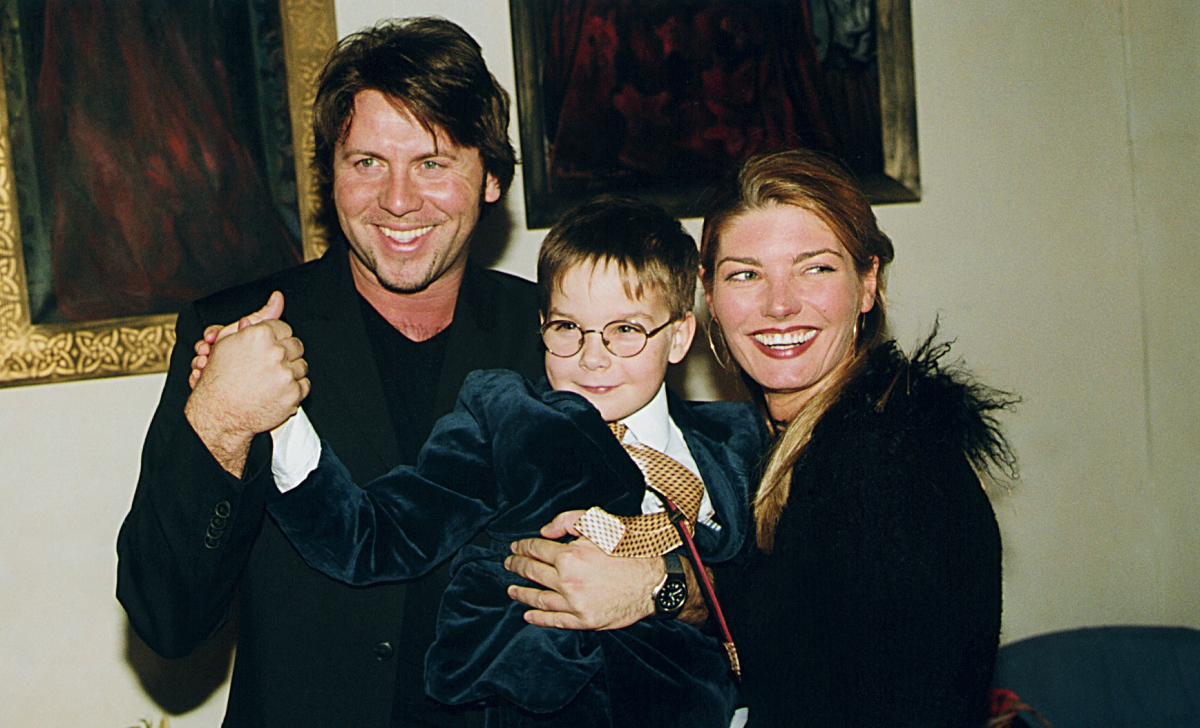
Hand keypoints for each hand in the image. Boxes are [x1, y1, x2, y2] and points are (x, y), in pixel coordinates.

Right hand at [184, 294, 308, 474]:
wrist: (218, 414)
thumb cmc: (219, 379)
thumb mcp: (230, 340)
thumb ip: (260, 317)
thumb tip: (278, 298)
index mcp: (260, 336)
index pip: (283, 328)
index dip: (274, 338)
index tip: (267, 348)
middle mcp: (275, 353)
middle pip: (296, 345)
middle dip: (284, 353)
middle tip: (268, 364)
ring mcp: (286, 375)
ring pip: (302, 365)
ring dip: (289, 371)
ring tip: (269, 379)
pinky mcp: (293, 394)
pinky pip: (305, 385)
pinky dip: (293, 388)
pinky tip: (276, 391)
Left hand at [504, 530, 662, 630]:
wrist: (655, 581)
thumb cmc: (631, 551)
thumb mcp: (601, 524)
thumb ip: (568, 521)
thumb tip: (545, 532)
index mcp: (570, 555)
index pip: (537, 550)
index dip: (523, 547)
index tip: (516, 547)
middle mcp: (568, 581)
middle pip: (533, 573)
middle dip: (518, 566)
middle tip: (509, 564)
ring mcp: (575, 603)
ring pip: (540, 598)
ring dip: (523, 593)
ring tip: (512, 589)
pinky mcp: (585, 620)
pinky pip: (555, 620)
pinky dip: (539, 618)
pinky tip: (529, 615)